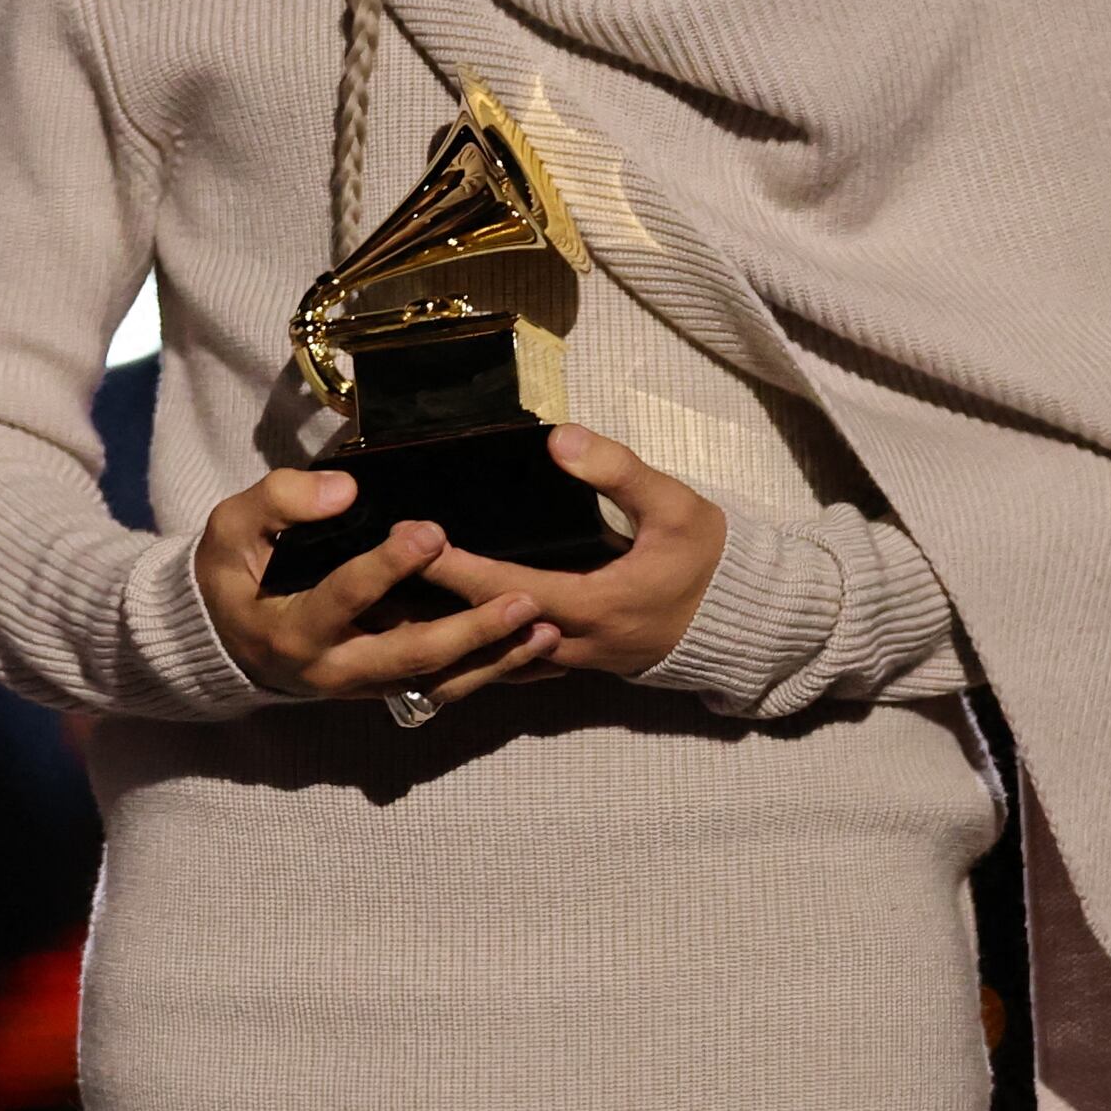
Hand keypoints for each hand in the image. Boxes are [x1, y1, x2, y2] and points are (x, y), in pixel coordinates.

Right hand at [195, 465, 561, 711]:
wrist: (229, 636)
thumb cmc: (235, 571)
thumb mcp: (233, 527)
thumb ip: (279, 501)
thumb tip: (345, 490)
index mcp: (293, 628)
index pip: (345, 598)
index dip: (387, 568)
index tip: (430, 533)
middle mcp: (333, 669)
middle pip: (410, 654)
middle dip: (470, 630)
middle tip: (522, 599)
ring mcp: (365, 686)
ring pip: (438, 680)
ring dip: (496, 659)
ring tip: (547, 630)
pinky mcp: (388, 688)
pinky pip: (446, 687)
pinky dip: (494, 672)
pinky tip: (539, 652)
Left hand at [411, 425, 728, 681]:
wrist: (741, 622)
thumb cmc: (708, 561)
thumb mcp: (676, 507)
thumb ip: (618, 471)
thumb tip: (560, 439)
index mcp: (591, 606)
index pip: (504, 589)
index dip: (453, 568)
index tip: (408, 541)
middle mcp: (569, 646)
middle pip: (480, 634)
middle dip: (424, 610)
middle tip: (369, 584)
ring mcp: (567, 664)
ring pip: (486, 666)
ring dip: (435, 645)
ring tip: (381, 620)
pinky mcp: (567, 667)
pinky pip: (504, 670)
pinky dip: (464, 659)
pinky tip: (428, 643)